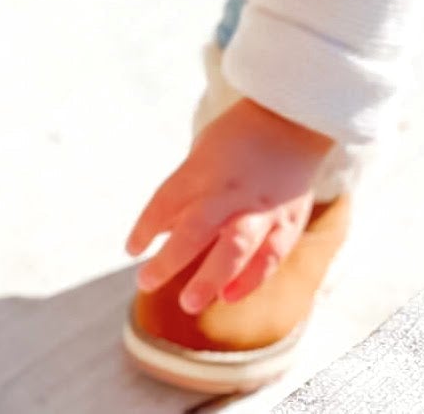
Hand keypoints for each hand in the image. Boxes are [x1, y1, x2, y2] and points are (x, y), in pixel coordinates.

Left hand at [125, 96, 333, 313]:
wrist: (292, 121)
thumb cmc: (236, 138)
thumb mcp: (201, 156)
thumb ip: (185, 195)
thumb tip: (162, 232)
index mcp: (203, 168)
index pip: (166, 201)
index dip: (146, 227)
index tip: (131, 250)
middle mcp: (230, 190)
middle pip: (195, 228)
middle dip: (169, 260)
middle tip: (145, 282)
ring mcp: (261, 208)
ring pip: (234, 248)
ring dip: (210, 278)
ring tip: (188, 303)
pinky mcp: (287, 222)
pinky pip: (269, 256)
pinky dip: (250, 279)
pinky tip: (229, 296)